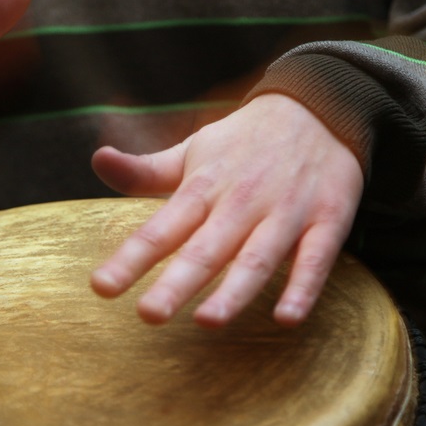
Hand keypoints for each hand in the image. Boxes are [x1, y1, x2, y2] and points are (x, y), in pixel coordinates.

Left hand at [90, 93, 363, 327]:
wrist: (322, 105)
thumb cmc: (244, 142)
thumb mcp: (193, 152)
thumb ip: (146, 171)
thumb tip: (98, 160)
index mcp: (203, 187)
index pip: (161, 229)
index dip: (130, 259)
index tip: (101, 288)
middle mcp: (242, 201)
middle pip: (205, 249)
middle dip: (178, 282)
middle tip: (149, 315)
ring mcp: (286, 211)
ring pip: (258, 257)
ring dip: (234, 289)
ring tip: (208, 321)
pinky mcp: (328, 220)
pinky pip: (316, 258)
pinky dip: (303, 287)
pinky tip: (287, 318)